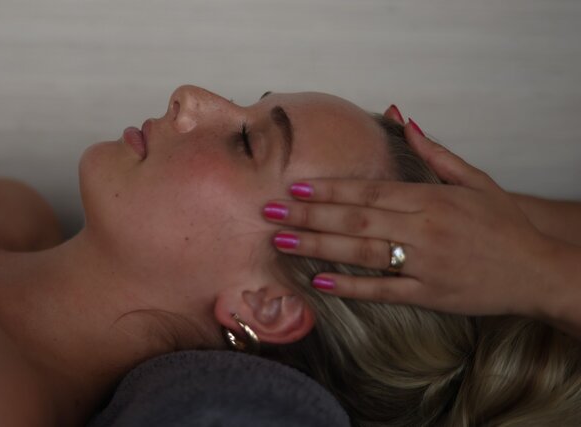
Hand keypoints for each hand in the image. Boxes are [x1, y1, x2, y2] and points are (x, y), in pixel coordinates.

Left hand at [262, 106, 561, 318]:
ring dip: (318, 246)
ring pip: (362, 253)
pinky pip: (384, 291)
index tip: (295, 188)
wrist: (537, 269)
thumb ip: (435, 154)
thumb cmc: (502, 224)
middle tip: (269, 212)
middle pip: (355, 220)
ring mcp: (425, 263)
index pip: (369, 192)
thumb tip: (404, 119)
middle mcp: (424, 229)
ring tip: (283, 240)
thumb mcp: (476, 181)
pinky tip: (320, 282)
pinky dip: (352, 286)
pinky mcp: (429, 295)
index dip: (329, 190)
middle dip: (308, 216)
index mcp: (430, 199)